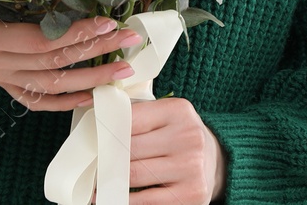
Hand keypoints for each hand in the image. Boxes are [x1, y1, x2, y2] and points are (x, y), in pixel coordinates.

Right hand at [0, 0, 142, 110]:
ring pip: (53, 84)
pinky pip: (38, 98)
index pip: (38, 42)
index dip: (73, 34)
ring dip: (91, 79)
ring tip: (126, 70)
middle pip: (55, 64)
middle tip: (133, 41)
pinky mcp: (2, 79)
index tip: (107, 22)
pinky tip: (93, 97)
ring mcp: (1, 76)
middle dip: (96, 53)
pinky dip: (67, 101)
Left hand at [92, 97, 227, 204]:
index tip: (91, 139)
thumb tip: (94, 116)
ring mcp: (191, 168)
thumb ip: (137, 115)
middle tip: (90, 161)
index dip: (106, 130)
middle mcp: (188, 138)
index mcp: (179, 111)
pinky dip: (124, 200)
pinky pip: (146, 201)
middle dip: (106, 157)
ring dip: (110, 179)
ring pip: (134, 175)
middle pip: (130, 149)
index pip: (130, 118)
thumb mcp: (165, 116)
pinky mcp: (191, 195)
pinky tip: (111, 196)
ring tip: (96, 180)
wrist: (216, 162)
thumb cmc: (179, 137)